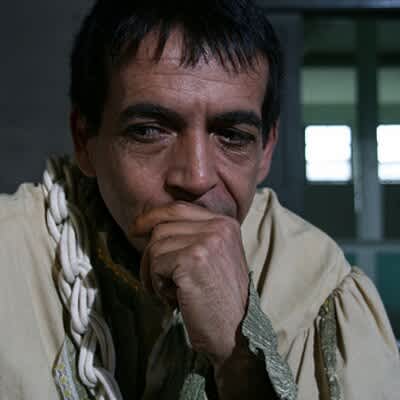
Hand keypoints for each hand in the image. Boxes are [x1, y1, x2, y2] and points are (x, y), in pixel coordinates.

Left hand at [130, 201, 249, 366]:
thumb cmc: (219, 299)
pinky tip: (175, 298)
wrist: (235, 332)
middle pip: (162, 227)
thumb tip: (152, 226)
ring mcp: (207, 241)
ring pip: (155, 246)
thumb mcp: (214, 256)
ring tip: (171, 292)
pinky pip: (156, 264)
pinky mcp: (193, 259)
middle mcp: (218, 227)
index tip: (136, 228)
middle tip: (156, 281)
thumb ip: (193, 236)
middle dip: (150, 255)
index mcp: (225, 223)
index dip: (153, 216)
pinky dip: (157, 285)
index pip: (178, 208)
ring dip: (153, 274)